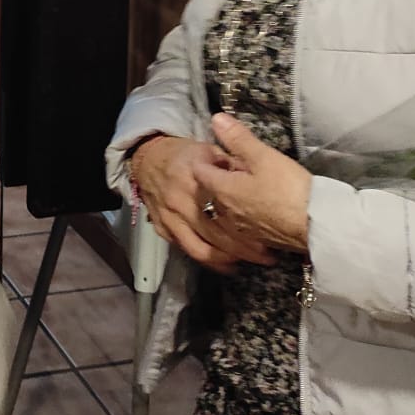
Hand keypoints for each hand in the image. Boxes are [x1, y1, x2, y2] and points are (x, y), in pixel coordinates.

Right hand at [132, 134, 276, 273]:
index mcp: (195, 179)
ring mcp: (170, 218)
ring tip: (245, 264)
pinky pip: (186, 250)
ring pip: (200, 249)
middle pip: (216, 234)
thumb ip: (230, 165)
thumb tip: (255, 178)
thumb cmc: (182, 154)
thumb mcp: (208, 150)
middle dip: (243, 250)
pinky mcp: (162, 229)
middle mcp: (181, 201)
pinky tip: (224, 264)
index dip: (248, 225)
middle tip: (265, 257)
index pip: (225, 209)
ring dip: (225, 260)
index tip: (268, 236)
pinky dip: (207, 260)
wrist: (146, 158)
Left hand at [191, 113, 312, 252]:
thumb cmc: (289, 188)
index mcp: (222, 190)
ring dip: (231, 196)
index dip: (205, 158)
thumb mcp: (264, 156)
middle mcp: (225, 213)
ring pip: (225, 209)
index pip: (199, 172)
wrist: (317, 227)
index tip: (218, 152)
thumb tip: (216, 119)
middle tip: (237, 165)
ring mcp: (240, 230)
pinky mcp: (256, 241)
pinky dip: (244, 213)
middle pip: (211, 191)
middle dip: (219, 177)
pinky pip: (241, 224)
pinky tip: (261, 207)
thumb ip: (238, 138)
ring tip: (250, 185)